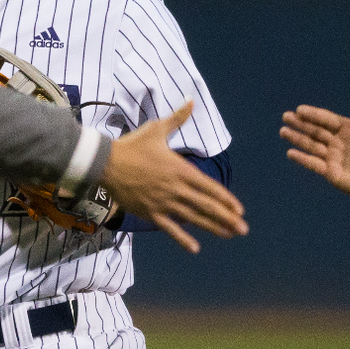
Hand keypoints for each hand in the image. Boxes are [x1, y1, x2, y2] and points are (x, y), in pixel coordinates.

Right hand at [100, 102, 246, 252]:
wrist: (106, 163)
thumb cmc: (132, 145)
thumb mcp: (157, 129)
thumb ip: (178, 118)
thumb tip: (191, 100)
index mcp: (180, 169)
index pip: (209, 187)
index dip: (226, 199)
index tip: (239, 210)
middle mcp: (175, 188)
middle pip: (206, 206)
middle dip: (227, 218)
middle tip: (243, 228)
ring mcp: (163, 202)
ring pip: (192, 218)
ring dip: (212, 228)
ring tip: (228, 235)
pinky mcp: (150, 212)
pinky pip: (169, 228)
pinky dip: (182, 238)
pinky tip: (195, 248)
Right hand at [280, 90, 349, 198]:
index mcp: (348, 130)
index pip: (327, 119)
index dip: (313, 114)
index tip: (300, 109)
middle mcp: (338, 142)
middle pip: (315, 131)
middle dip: (300, 124)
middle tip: (286, 116)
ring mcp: (333, 157)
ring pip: (311, 145)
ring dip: (297, 138)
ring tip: (283, 131)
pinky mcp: (330, 172)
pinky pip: (313, 164)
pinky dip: (302, 158)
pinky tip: (290, 153)